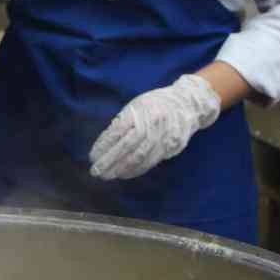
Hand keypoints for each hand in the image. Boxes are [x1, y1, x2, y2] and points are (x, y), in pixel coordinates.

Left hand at [89, 74, 221, 179]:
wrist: (187, 104)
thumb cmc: (155, 104)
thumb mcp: (136, 106)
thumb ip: (122, 122)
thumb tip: (105, 143)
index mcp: (138, 111)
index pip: (117, 132)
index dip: (103, 146)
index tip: (92, 157)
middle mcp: (150, 124)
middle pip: (126, 147)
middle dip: (109, 161)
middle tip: (96, 172)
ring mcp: (162, 136)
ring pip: (139, 157)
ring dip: (121, 169)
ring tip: (109, 176)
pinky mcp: (170, 146)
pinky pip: (151, 161)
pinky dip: (136, 170)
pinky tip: (125, 174)